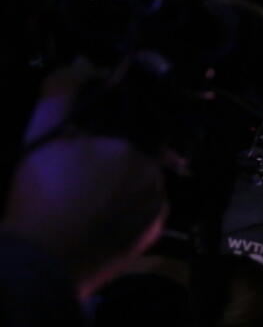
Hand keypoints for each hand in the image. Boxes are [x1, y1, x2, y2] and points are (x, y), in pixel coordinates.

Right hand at [5, 59, 168, 297]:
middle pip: (139, 155)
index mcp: (134, 149)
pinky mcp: (152, 236)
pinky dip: (128, 208)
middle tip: (81, 172)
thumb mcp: (42, 135)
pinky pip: (145, 212)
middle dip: (115, 156)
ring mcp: (157, 210)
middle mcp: (155, 178)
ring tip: (88, 196)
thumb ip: (63, 94)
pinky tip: (101, 214)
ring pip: (143, 183)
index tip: (86, 142)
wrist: (44, 261)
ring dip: (123, 182)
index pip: (132, 123)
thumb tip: (82, 65)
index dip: (108, 129)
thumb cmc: (40, 195)